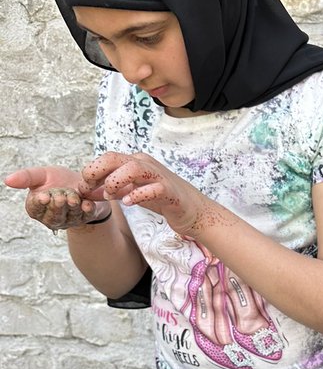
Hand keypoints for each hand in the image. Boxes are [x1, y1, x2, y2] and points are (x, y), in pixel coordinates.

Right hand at [5, 165, 110, 229]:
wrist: (83, 183)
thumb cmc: (58, 180)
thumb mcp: (42, 175)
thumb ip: (26, 177)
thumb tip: (7, 180)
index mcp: (37, 207)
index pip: (35, 209)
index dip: (39, 203)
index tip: (44, 196)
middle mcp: (51, 217)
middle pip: (53, 216)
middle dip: (57, 204)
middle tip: (61, 195)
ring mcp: (69, 220)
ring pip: (69, 216)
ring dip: (72, 205)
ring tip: (74, 195)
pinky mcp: (85, 218)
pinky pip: (85, 217)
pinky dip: (86, 210)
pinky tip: (87, 204)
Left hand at [81, 151, 209, 234]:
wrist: (192, 211)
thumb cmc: (162, 199)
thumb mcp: (131, 193)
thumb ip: (109, 190)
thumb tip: (84, 190)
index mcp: (135, 162)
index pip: (107, 158)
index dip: (91, 170)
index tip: (84, 187)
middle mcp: (145, 164)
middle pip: (115, 158)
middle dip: (97, 170)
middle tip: (89, 187)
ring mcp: (158, 176)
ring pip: (132, 168)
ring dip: (115, 181)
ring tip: (110, 195)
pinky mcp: (170, 191)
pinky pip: (152, 189)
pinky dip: (137, 195)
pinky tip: (128, 203)